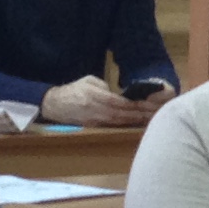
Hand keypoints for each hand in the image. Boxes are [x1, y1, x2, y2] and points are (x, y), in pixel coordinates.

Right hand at [40, 75, 157, 126]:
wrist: (55, 104)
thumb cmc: (74, 89)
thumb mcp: (89, 80)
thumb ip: (104, 86)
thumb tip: (119, 94)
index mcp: (93, 95)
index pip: (117, 101)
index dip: (132, 104)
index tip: (146, 103)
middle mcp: (95, 108)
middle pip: (120, 113)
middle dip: (138, 114)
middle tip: (153, 114)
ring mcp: (94, 119)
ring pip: (118, 122)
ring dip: (134, 121)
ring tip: (149, 120)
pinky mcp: (93, 126)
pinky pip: (112, 126)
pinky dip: (124, 125)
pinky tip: (135, 124)